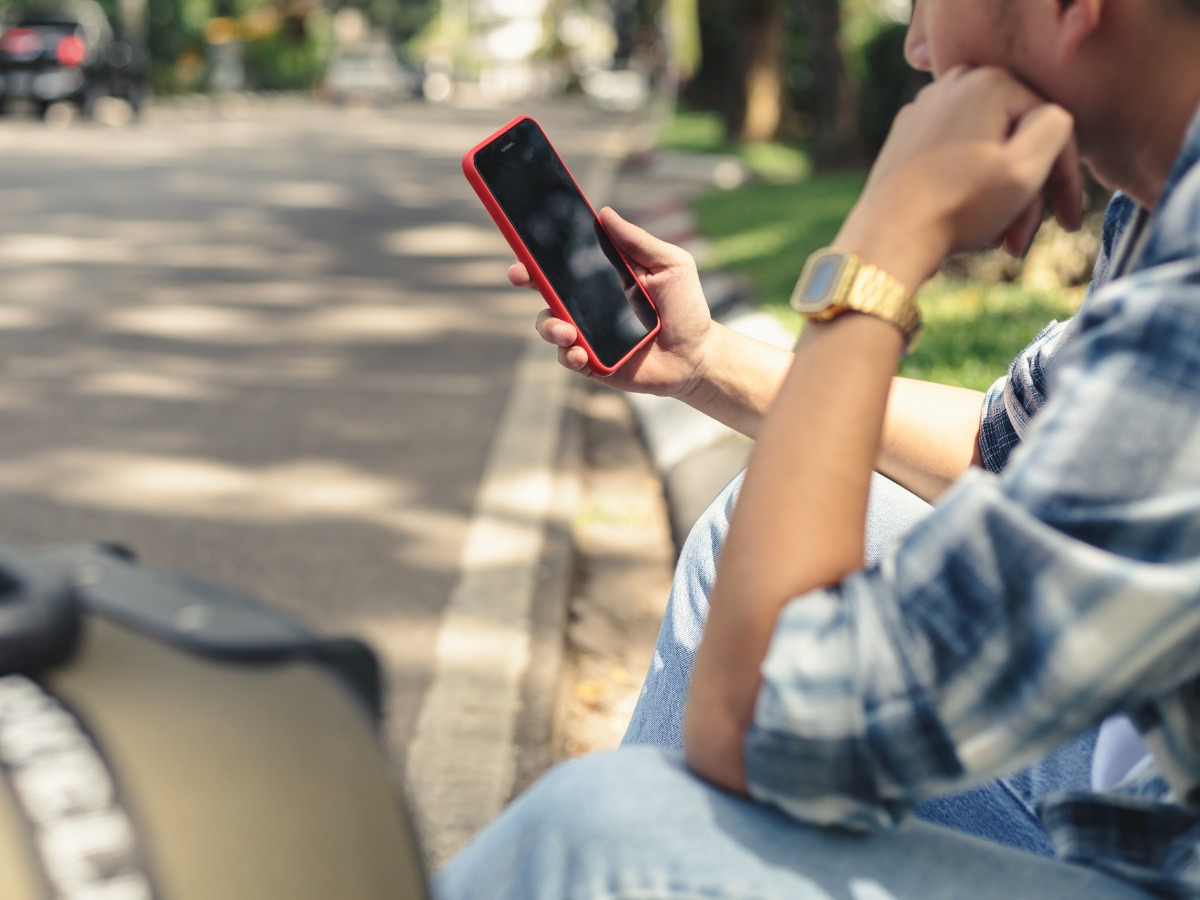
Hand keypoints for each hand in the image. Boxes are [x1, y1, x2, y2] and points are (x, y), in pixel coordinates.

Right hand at [518, 207, 716, 397]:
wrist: (697, 354)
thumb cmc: (686, 306)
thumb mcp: (670, 264)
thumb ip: (638, 241)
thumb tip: (604, 213)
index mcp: (603, 275)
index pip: (565, 258)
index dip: (542, 249)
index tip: (525, 240)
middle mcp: (588, 302)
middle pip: (545, 287)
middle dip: (527, 278)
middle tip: (520, 275)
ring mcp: (587, 332)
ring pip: (549, 324)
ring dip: (550, 326)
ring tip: (568, 332)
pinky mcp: (591, 362)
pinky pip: (567, 357)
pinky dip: (569, 354)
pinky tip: (582, 354)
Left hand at [839, 66, 1081, 290]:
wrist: (886, 241)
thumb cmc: (957, 207)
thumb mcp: (1026, 167)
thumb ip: (1058, 126)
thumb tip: (1050, 116)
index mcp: (989, 80)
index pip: (1051, 128)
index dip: (1065, 180)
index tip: (1069, 223)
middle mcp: (953, 84)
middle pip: (1015, 140)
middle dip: (1028, 196)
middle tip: (1021, 244)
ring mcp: (924, 110)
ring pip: (987, 152)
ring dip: (1002, 198)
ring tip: (1000, 243)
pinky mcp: (905, 138)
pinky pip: (956, 158)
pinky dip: (971, 188)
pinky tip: (972, 225)